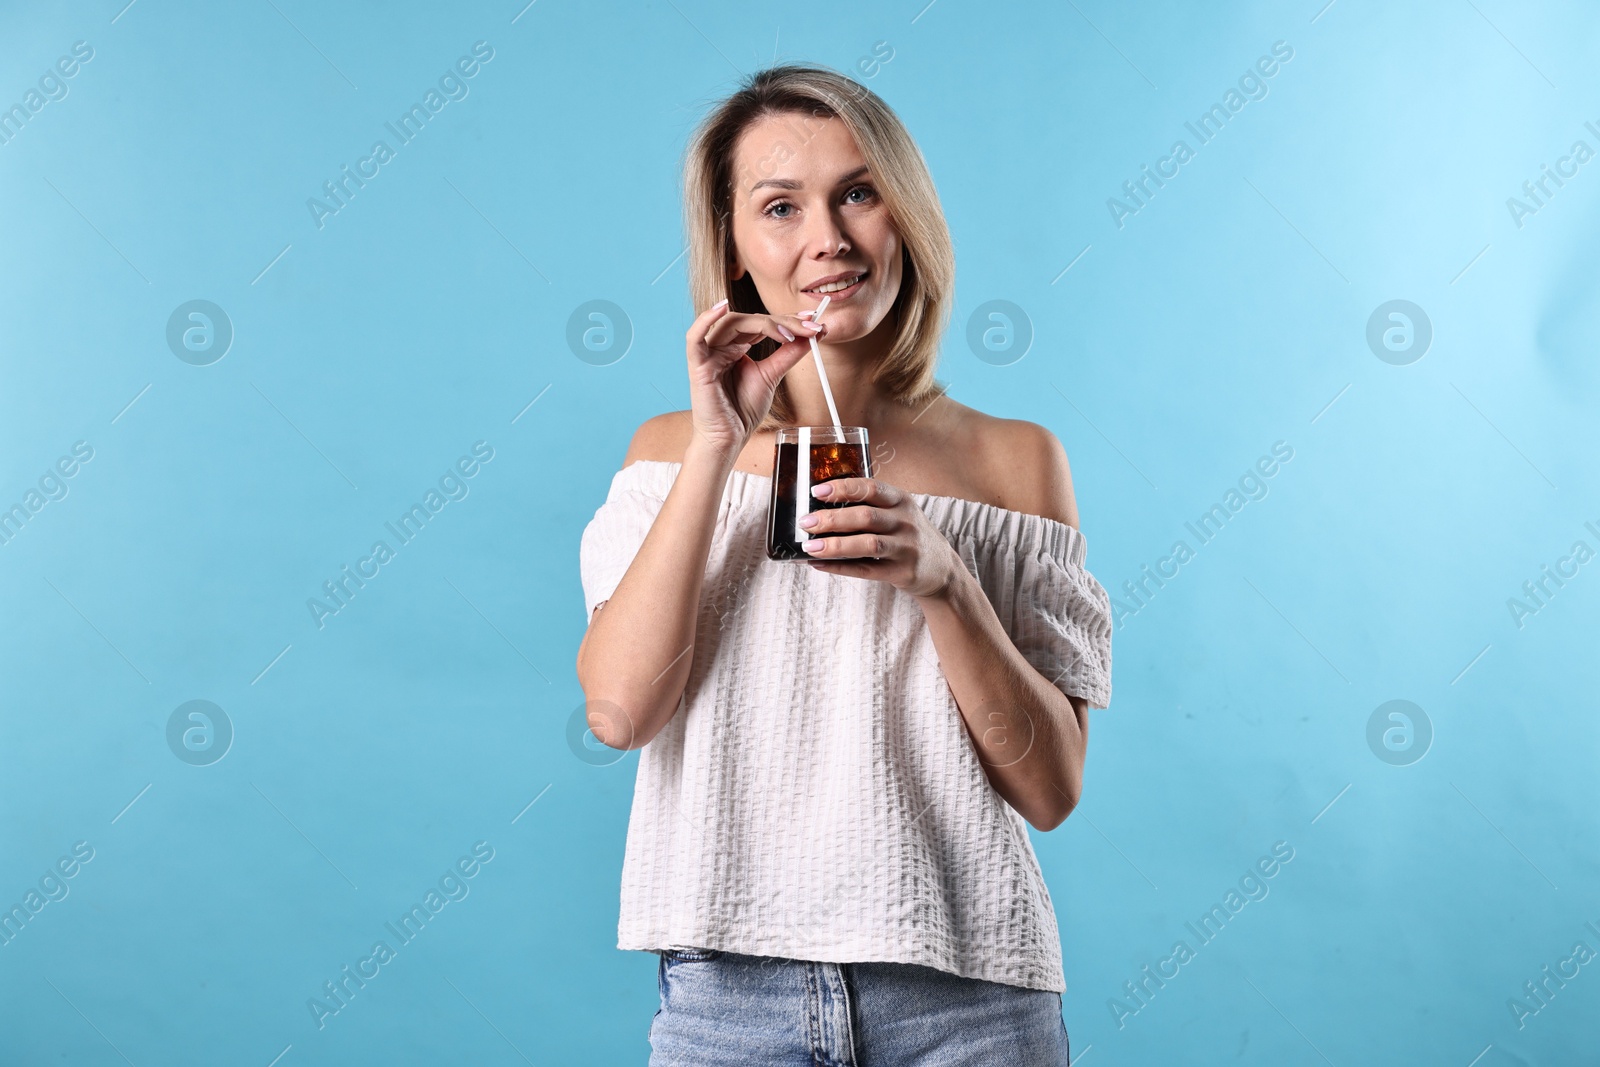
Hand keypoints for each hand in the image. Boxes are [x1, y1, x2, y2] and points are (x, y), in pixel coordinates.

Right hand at [684, 301, 823, 459]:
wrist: (729, 439)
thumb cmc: (742, 411)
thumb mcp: (771, 376)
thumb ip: (788, 355)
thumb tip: (812, 334)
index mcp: (736, 346)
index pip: (762, 323)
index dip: (787, 318)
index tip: (814, 320)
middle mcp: (722, 346)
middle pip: (751, 320)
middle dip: (783, 321)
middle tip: (810, 326)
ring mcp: (709, 354)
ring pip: (732, 323)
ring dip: (763, 323)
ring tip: (789, 332)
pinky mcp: (698, 366)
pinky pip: (694, 339)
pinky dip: (705, 320)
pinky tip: (721, 307)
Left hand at [799, 477, 962, 598]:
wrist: (942, 569)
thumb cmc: (908, 536)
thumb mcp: (898, 513)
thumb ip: (870, 506)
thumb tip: (820, 505)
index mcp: (901, 500)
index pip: (871, 488)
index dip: (843, 488)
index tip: (817, 490)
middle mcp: (906, 522)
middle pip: (866, 517)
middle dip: (832, 519)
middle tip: (806, 522)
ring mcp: (906, 548)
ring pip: (867, 545)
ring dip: (835, 545)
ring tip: (809, 547)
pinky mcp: (903, 572)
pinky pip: (867, 570)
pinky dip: (840, 568)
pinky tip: (819, 564)